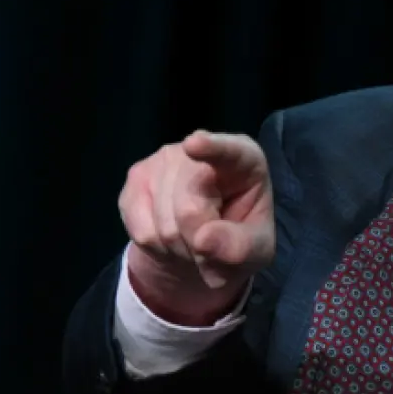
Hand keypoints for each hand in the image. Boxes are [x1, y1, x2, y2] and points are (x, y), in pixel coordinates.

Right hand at [119, 130, 275, 325]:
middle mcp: (201, 150)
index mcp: (245, 160)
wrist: (202, 244)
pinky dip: (158, 249)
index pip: (230, 151)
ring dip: (180, 248)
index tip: (195, 144)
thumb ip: (240, 246)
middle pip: (189, 208)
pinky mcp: (136, 178)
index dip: (212, 148)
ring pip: (164, 224)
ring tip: (194, 241)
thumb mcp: (256, 249)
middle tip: (211, 245)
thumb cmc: (238, 237)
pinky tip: (171, 239)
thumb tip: (203, 239)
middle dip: (199, 241)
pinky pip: (143, 231)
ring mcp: (164, 160)